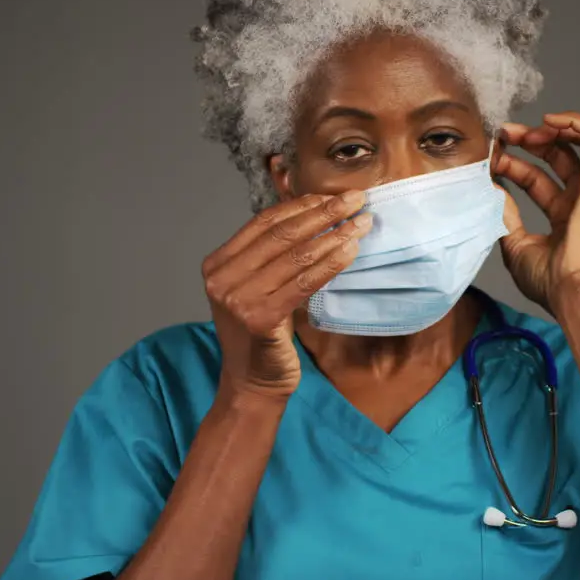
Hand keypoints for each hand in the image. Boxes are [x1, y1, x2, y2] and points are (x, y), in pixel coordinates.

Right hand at [201, 190, 371, 398]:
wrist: (252, 383)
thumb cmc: (262, 334)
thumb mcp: (257, 288)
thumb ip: (272, 256)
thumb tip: (316, 212)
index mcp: (218, 264)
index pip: (263, 222)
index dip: (301, 205)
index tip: (332, 195)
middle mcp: (222, 279)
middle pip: (282, 234)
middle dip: (324, 213)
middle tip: (356, 200)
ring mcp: (237, 299)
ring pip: (296, 256)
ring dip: (334, 235)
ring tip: (361, 224)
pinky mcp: (259, 318)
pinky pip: (304, 282)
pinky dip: (330, 263)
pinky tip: (351, 251)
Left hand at [494, 112, 579, 314]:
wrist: (571, 289)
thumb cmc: (549, 279)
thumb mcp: (515, 242)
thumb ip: (504, 213)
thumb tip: (490, 187)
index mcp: (562, 214)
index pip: (534, 178)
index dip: (511, 163)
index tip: (489, 158)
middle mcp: (578, 198)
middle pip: (554, 156)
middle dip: (526, 139)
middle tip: (502, 134)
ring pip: (577, 141)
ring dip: (549, 128)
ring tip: (523, 131)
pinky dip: (576, 121)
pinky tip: (549, 121)